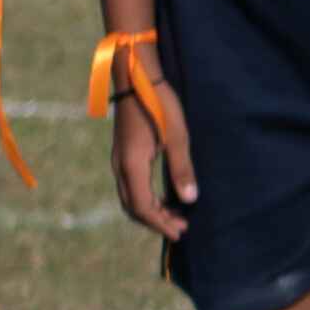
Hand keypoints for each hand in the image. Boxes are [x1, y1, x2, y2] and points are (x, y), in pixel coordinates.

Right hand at [107, 65, 195, 244]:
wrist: (136, 78)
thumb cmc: (160, 104)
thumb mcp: (177, 136)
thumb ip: (182, 169)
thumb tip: (190, 200)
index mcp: (132, 165)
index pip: (142, 206)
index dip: (160, 223)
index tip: (181, 232)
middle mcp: (120, 166)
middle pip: (133, 206)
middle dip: (156, 221)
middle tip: (181, 228)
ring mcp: (119, 159)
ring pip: (130, 196)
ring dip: (151, 210)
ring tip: (176, 215)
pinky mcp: (124, 153)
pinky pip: (131, 184)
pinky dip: (147, 197)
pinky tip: (166, 196)